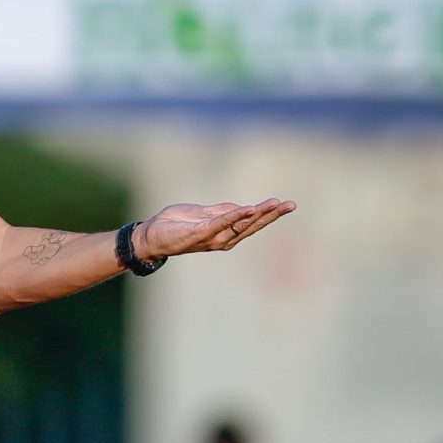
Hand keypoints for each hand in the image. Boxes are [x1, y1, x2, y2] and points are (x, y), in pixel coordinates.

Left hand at [137, 197, 295, 258]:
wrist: (151, 235)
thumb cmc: (175, 225)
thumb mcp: (202, 214)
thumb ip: (221, 212)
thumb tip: (242, 208)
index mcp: (224, 232)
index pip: (251, 222)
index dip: (268, 214)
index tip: (285, 204)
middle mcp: (222, 238)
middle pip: (252, 225)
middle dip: (272, 215)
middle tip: (291, 205)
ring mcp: (212, 237)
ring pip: (240, 225)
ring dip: (258, 215)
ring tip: (275, 205)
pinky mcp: (200, 233)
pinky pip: (220, 223)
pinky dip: (234, 216)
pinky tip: (248, 209)